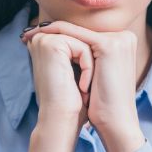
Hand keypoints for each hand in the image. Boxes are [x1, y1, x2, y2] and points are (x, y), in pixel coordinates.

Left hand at [21, 20, 145, 151]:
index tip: (37, 35)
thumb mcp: (94, 73)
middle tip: (27, 32)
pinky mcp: (108, 46)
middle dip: (52, 30)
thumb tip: (59, 44)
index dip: (60, 34)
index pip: (85, 34)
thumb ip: (82, 56)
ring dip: (51, 31)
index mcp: (122, 42)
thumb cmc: (102, 102)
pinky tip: (41, 36)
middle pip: (80, 29)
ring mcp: (119, 39)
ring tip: (29, 34)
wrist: (115, 121)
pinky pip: (77, 37)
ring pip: (77, 31)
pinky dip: (58, 37)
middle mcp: (124, 37)